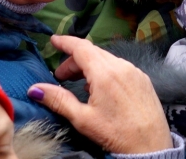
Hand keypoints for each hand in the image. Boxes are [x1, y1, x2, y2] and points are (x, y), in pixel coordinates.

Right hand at [27, 35, 172, 154]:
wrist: (150, 145)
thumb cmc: (116, 133)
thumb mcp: (82, 118)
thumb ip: (58, 100)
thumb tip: (35, 89)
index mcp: (104, 73)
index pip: (81, 47)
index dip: (65, 42)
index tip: (54, 40)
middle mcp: (121, 66)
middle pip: (92, 53)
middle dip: (74, 60)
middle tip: (61, 76)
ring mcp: (134, 71)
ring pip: (107, 59)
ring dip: (90, 66)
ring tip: (80, 85)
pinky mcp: (143, 79)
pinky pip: (120, 67)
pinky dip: (106, 71)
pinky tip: (101, 89)